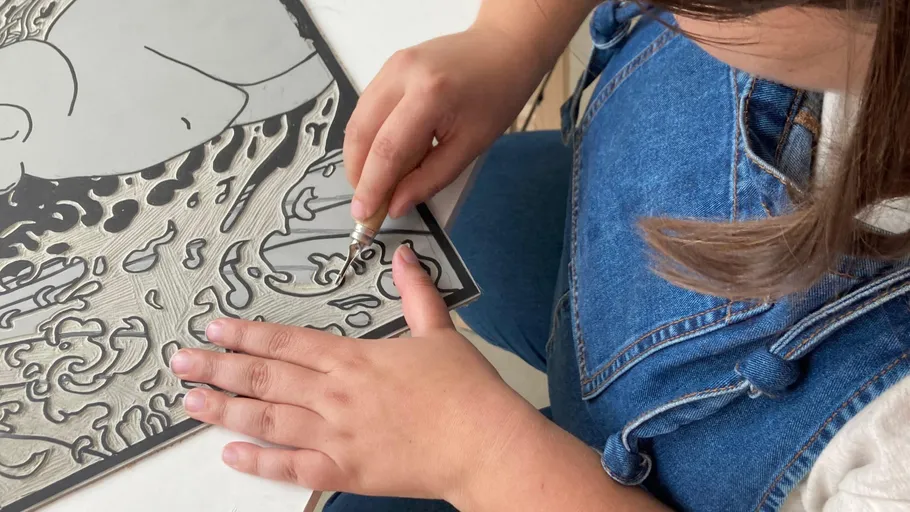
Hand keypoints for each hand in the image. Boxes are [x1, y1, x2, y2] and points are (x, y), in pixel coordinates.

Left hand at [169, 245, 542, 500]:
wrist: (482, 442)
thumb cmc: (464, 389)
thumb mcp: (439, 331)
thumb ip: (415, 293)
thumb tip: (404, 256)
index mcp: (354, 358)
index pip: (286, 342)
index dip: (245, 335)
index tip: (213, 328)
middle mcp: (335, 394)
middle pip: (265, 378)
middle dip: (218, 368)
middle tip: (179, 362)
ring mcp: (335, 435)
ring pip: (267, 418)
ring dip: (224, 409)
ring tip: (189, 402)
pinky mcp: (344, 470)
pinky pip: (291, 466)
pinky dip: (258, 461)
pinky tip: (230, 454)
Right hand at [344, 25, 547, 220]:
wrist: (502, 48)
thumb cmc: (496, 96)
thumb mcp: (471, 146)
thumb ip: (430, 178)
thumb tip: (396, 204)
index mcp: (429, 95)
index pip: (387, 149)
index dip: (372, 186)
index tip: (364, 214)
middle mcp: (402, 75)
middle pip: (362, 133)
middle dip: (358, 173)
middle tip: (367, 203)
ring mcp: (391, 66)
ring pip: (357, 120)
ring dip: (359, 157)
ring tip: (374, 182)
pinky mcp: (388, 66)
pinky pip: (366, 108)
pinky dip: (368, 137)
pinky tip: (382, 156)